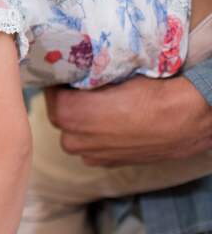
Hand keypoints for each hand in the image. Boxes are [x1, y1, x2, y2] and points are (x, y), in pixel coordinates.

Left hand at [45, 74, 211, 165]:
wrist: (186, 118)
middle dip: (66, 102)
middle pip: (58, 115)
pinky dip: (96, 136)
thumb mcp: (109, 75)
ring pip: (73, 133)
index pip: (48, 93)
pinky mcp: (108, 163)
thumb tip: (70, 70)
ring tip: (98, 106)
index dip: (57, 82)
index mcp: (69, 114)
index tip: (65, 74)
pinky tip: (111, 123)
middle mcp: (74, 139)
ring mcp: (91, 155)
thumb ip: (82, 78)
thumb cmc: (149, 93)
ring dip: (80, 121)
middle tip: (81, 88)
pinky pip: (91, 146)